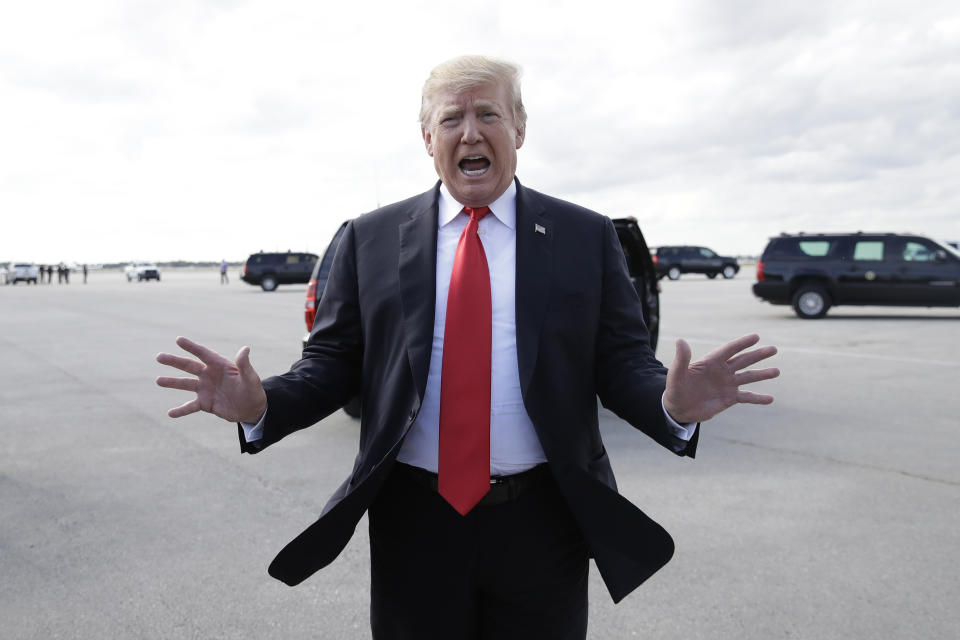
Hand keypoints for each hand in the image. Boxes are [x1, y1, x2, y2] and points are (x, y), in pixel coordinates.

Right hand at [155, 336, 266, 422]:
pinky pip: (190, 407)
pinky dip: (180, 410)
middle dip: (174, 361)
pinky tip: (170, 413)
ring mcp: (205, 389)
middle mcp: (209, 375)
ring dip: (172, 382)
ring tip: (158, 381)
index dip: (191, 347)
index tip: (178, 339)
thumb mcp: (250, 378)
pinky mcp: (205, 403)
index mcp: (220, 365)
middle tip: (159, 357)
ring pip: (185, 384)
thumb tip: (245, 349)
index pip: (203, 354)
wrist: (252, 408)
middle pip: (189, 366)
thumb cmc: (253, 390)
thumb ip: (244, 365)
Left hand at [663, 334, 778, 423]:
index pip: (729, 350)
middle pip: (743, 360)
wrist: (677, 409)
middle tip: (773, 349)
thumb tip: (680, 341)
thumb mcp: (676, 374)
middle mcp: (722, 371)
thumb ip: (681, 359)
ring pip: (748, 377)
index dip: (742, 343)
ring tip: (776, 371)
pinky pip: (746, 397)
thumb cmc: (675, 389)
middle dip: (758, 355)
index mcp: (711, 362)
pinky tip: (770, 398)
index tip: (756, 336)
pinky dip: (758, 398)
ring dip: (762, 374)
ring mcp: (727, 384)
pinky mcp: (729, 398)